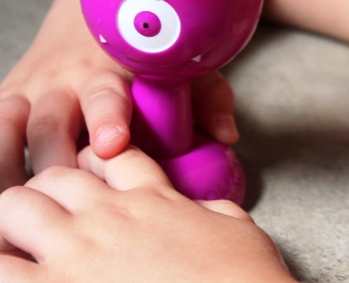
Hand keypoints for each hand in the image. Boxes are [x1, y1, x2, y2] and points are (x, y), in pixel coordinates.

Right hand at [0, 0, 238, 190]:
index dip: (107, 117)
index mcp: (111, 71)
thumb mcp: (180, 63)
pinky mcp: (7, 96)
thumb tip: (227, 136)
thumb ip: (208, 97)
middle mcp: (64, 79)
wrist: (86, 15)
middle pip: (49, 127)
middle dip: (55, 165)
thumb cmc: (140, 51)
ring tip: (18, 208)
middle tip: (63, 202)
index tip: (112, 144)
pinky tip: (1, 188)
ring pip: (7, 132)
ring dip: (10, 171)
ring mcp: (31, 89)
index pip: (105, 94)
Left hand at [0, 147, 295, 282]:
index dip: (95, 160)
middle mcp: (108, 215)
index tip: (90, 176)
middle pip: (52, 174)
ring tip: (21, 242)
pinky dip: (3, 263)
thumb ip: (212, 212)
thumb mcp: (237, 229)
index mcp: (152, 198)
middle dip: (44, 192)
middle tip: (48, 219)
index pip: (111, 158)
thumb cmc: (244, 275)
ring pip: (13, 205)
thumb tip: (206, 210)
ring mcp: (78, 250)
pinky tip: (12, 266)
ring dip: (12, 221)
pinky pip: (1, 266)